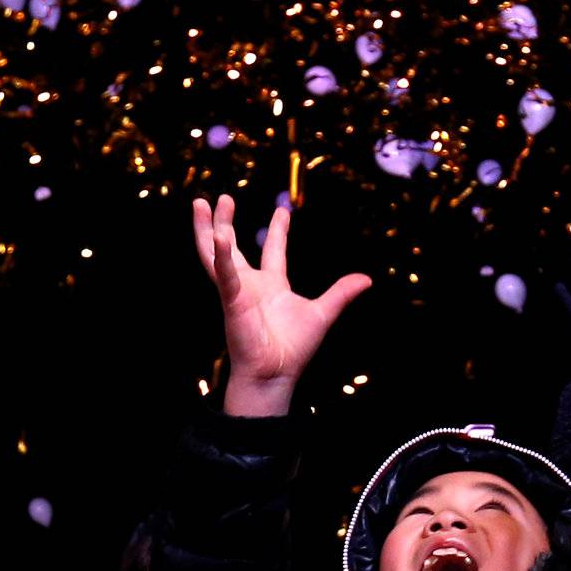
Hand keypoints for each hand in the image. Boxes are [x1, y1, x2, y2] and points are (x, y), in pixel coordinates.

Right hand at [192, 196, 370, 417]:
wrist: (276, 373)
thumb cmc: (293, 349)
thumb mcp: (323, 313)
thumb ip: (341, 293)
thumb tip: (367, 279)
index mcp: (272, 285)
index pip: (274, 251)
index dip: (278, 230)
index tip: (282, 209)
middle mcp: (250, 285)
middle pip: (233, 246)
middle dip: (224, 222)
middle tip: (222, 198)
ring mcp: (238, 291)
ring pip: (216, 254)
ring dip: (209, 229)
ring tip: (203, 204)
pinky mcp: (231, 300)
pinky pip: (223, 275)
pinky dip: (221, 256)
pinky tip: (218, 236)